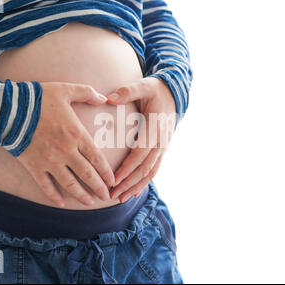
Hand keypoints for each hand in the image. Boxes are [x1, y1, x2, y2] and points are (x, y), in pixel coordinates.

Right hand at [16, 82, 114, 206]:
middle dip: (99, 188)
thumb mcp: (66, 90)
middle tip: (106, 197)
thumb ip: (87, 93)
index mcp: (76, 134)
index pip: (97, 159)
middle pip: (87, 175)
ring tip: (89, 203)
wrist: (8, 109)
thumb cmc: (38, 98)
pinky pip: (46, 185)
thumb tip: (104, 98)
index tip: (113, 182)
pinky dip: (54, 196)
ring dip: (81, 195)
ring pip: (70, 184)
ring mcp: (50, 161)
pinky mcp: (34, 166)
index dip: (106, 173)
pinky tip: (62, 203)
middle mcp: (66, 151)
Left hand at [107, 77, 176, 202]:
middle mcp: (161, 141)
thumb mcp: (143, 86)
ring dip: (135, 186)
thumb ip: (127, 91)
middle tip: (112, 194)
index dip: (127, 168)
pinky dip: (144, 182)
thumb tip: (110, 98)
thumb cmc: (154, 91)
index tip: (114, 179)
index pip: (140, 153)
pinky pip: (154, 170)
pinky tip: (133, 192)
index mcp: (155, 128)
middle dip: (128, 183)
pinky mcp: (162, 150)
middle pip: (144, 167)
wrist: (174, 94)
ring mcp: (163, 147)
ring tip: (120, 198)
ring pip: (150, 172)